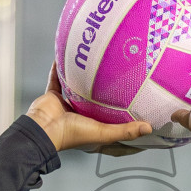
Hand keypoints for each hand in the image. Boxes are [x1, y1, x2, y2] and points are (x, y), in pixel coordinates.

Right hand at [27, 66, 151, 152]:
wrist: (42, 129)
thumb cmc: (71, 134)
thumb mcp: (102, 133)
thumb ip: (124, 130)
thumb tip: (149, 127)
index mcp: (94, 130)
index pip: (116, 130)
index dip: (130, 126)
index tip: (145, 118)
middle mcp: (83, 118)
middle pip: (101, 107)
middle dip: (112, 98)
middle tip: (128, 83)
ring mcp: (68, 106)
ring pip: (81, 90)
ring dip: (88, 80)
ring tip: (100, 65)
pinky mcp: (55, 96)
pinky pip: (59, 79)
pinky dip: (61, 69)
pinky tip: (68, 56)